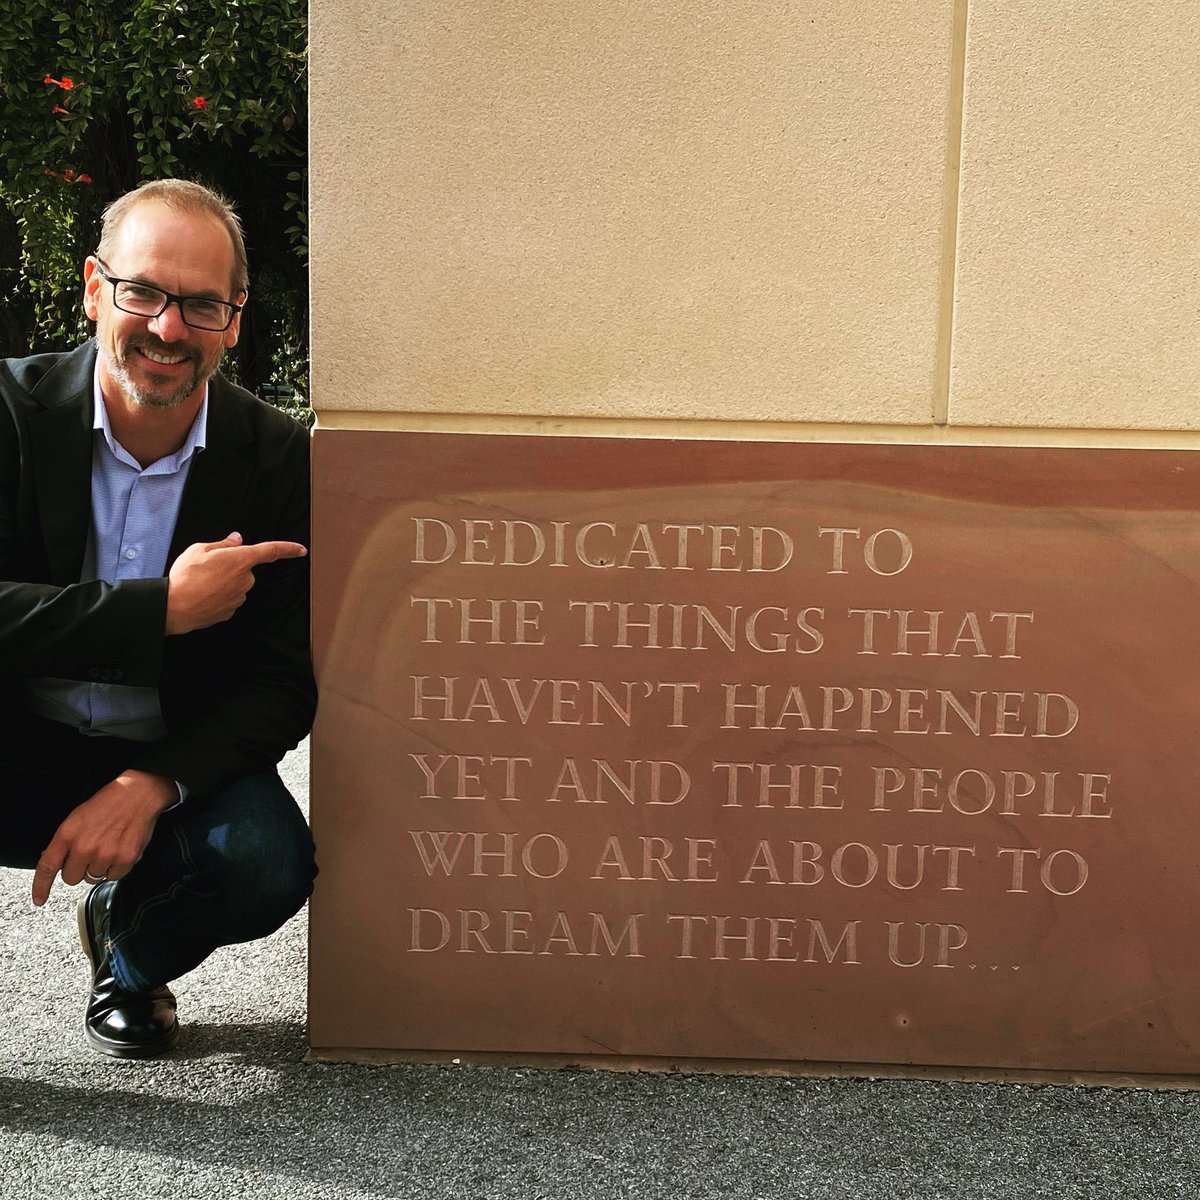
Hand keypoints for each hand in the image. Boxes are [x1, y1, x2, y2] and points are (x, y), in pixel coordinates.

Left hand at [32, 771, 177, 905]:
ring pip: (93, 878)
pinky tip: (118, 850)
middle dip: (79, 869)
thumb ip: (65, 842)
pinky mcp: (124, 859)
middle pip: (71, 878)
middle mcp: (85, 847)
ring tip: (108, 846)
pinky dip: (115, 868)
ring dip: (98, 867)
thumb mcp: (77, 818)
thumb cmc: (108, 803)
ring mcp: (105, 855)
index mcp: (68, 834)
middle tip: (91, 852)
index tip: (39, 899)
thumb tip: (56, 861)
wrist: (138, 795)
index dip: (41, 887)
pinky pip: (113, 877)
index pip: (47, 867)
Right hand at [166, 531, 306, 634]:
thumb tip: (237, 540)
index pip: (271, 551)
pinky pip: (228, 598)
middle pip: (244, 569)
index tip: (301, 550)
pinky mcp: (231, 611)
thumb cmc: (185, 576)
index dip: (288, 549)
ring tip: (201, 583)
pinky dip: (217, 595)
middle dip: (230, 567)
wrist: (174, 607)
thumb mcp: (200, 549)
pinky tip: (202, 595)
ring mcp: (239, 598)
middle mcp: (245, 580)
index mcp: (240, 560)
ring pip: (236, 584)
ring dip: (223, 582)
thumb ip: (223, 544)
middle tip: (207, 568)